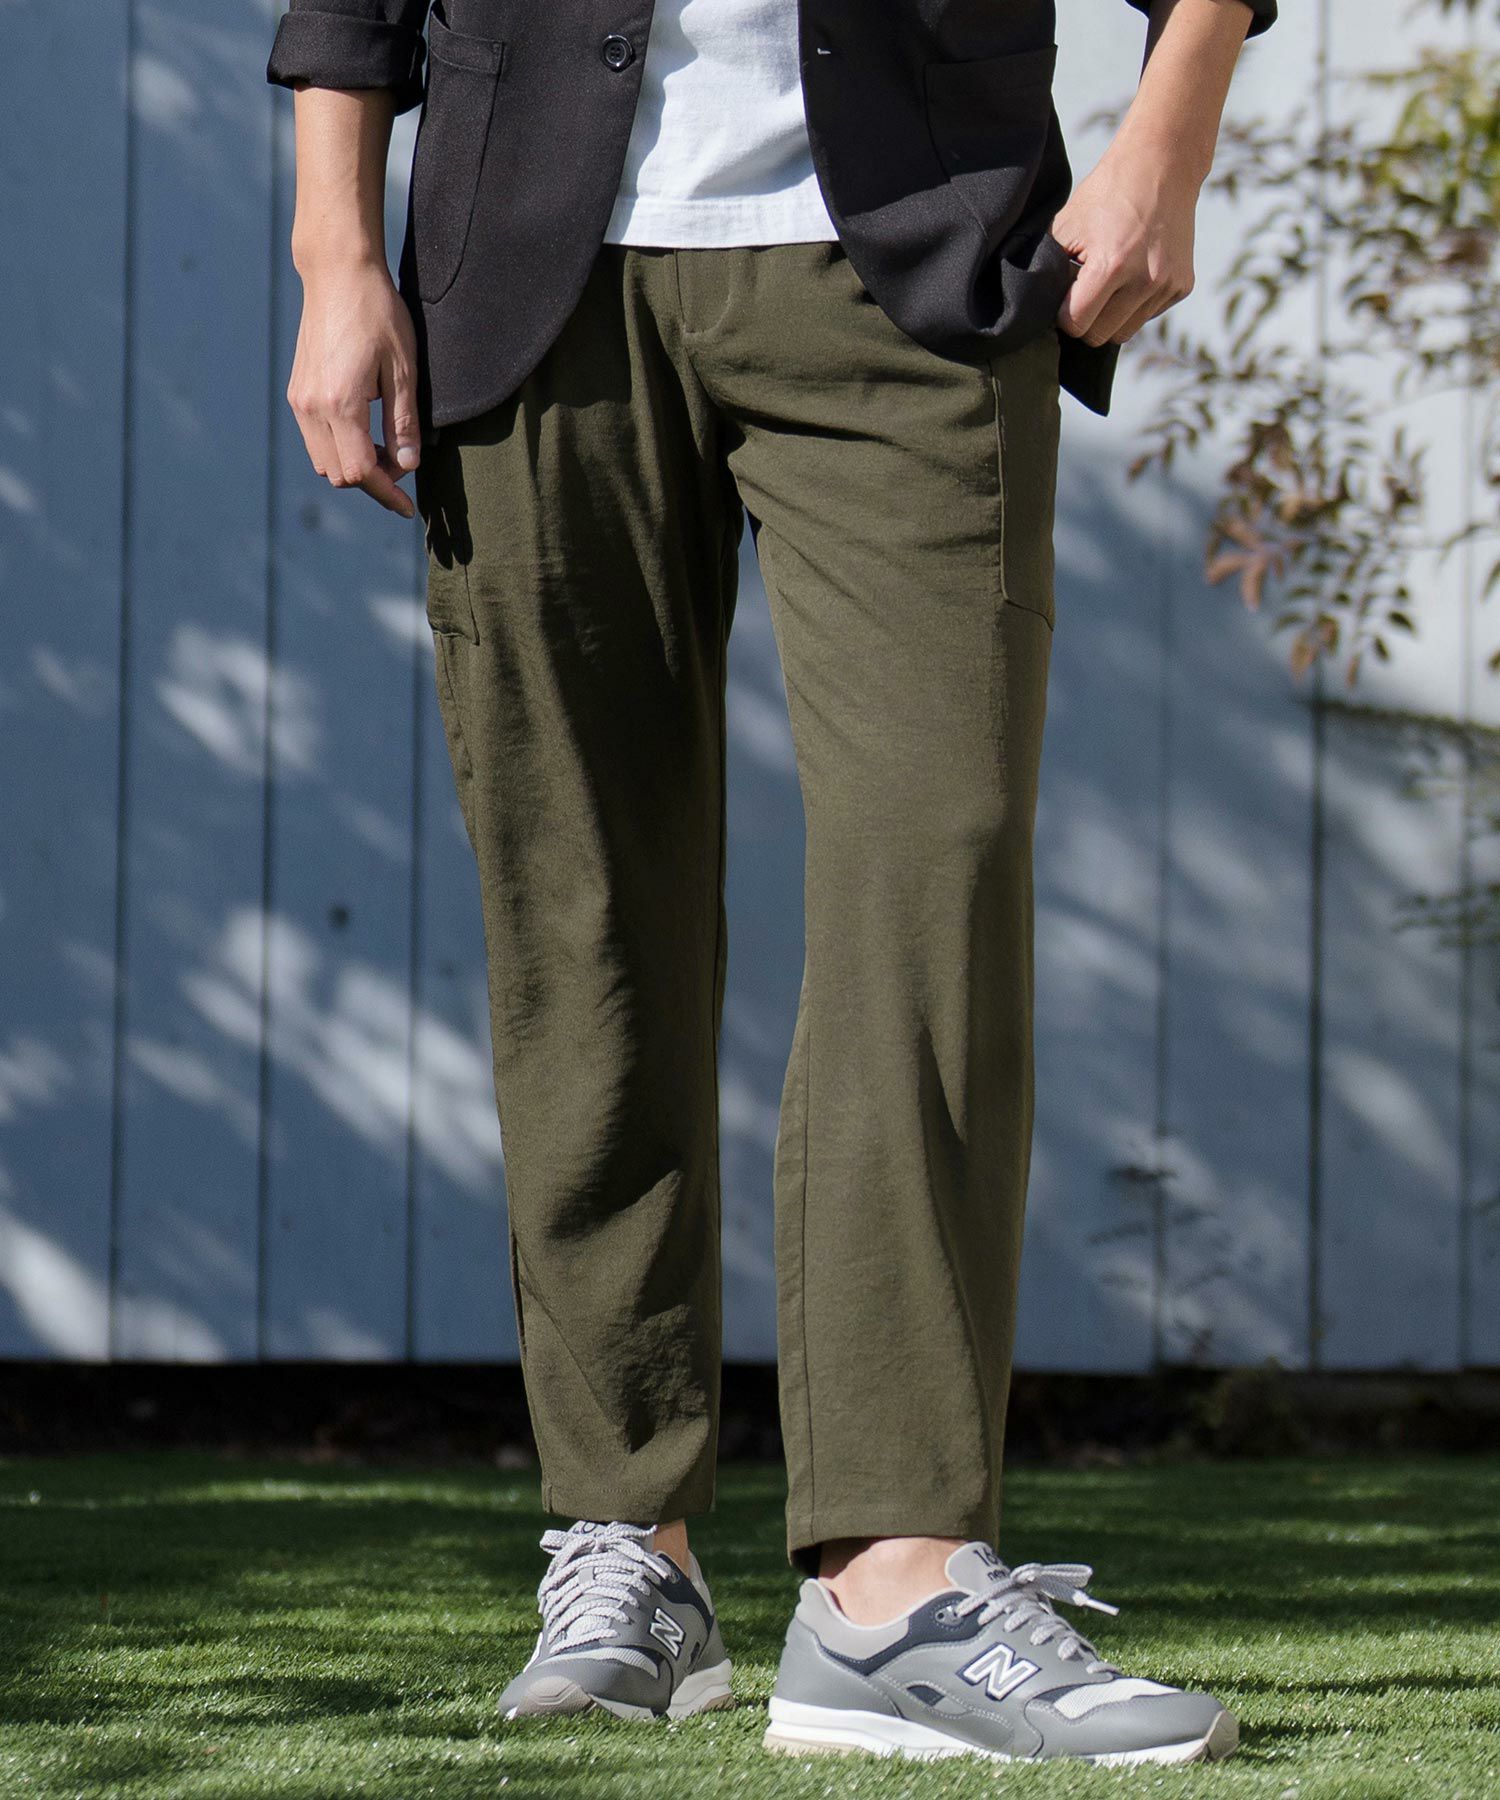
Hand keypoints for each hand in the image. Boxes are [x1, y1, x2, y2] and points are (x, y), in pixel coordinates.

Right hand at [287, 256, 420, 516]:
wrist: (338, 274)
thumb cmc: (378, 314)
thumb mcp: (405, 371)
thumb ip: (404, 423)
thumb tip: (407, 467)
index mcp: (339, 404)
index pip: (360, 472)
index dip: (387, 493)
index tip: (408, 505)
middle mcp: (311, 407)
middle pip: (339, 474)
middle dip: (372, 482)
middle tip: (403, 468)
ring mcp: (299, 400)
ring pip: (324, 461)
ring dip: (355, 466)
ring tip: (387, 450)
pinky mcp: (297, 392)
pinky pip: (316, 439)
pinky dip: (340, 448)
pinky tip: (366, 433)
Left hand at [1049, 143, 1198, 348]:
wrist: (1162, 164)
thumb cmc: (1107, 193)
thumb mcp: (1067, 225)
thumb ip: (1051, 270)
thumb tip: (1041, 309)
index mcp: (1112, 266)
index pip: (1076, 324)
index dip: (1064, 315)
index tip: (1064, 296)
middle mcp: (1144, 281)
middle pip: (1100, 336)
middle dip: (1086, 320)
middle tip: (1084, 290)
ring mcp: (1167, 285)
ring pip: (1124, 332)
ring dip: (1110, 316)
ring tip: (1109, 281)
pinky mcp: (1182, 286)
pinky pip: (1147, 316)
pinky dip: (1134, 304)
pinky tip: (1133, 273)